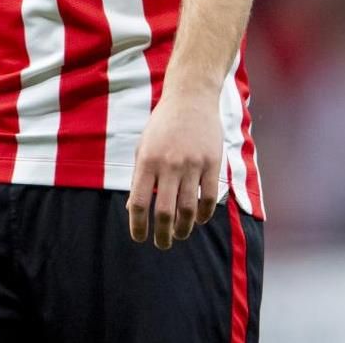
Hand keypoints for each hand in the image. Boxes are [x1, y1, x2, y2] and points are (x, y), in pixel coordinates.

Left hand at [126, 90, 223, 249]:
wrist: (191, 98)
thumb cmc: (163, 125)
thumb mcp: (143, 147)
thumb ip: (139, 177)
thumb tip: (132, 209)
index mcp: (147, 160)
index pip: (138, 202)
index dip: (137, 225)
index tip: (140, 238)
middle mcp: (169, 164)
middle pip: (164, 211)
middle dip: (162, 235)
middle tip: (162, 244)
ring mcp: (192, 164)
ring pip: (189, 209)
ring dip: (184, 228)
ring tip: (179, 235)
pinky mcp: (212, 163)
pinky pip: (209, 197)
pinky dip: (204, 214)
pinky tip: (200, 220)